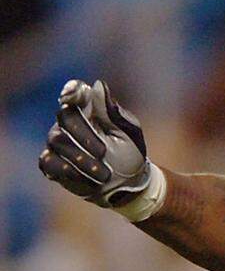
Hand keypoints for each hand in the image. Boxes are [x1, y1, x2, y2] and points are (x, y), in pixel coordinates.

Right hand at [38, 79, 164, 219]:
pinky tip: (83, 176)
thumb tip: (98, 85)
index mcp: (93, 110)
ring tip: (103, 173)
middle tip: (104, 152)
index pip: (76, 92)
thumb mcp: (128, 132)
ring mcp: (60, 141)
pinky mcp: (52, 162)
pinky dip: (66, 169)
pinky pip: (48, 161)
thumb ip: (111, 111)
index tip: (69, 95)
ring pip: (57, 140)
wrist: (127, 185)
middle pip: (65, 116)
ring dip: (81, 158)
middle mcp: (72, 121)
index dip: (71, 90)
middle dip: (84, 135)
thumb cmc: (130, 154)